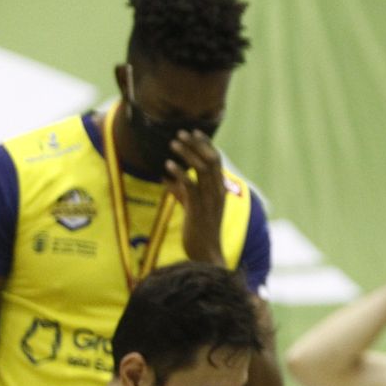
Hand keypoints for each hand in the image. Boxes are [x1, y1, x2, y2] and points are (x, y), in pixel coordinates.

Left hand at [165, 130, 227, 266]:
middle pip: (211, 160)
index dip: (205, 145)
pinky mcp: (198, 208)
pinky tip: (167, 165)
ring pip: (202, 169)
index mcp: (219, 190)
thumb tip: (166, 178)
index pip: (216, 161)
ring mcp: (210, 200)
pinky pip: (190, 186)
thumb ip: (180, 191)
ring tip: (173, 144)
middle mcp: (218, 192)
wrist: (205, 253)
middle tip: (181, 133)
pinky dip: (179, 173)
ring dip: (187, 154)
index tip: (193, 132)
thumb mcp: (190, 207)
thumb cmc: (198, 230)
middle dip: (196, 144)